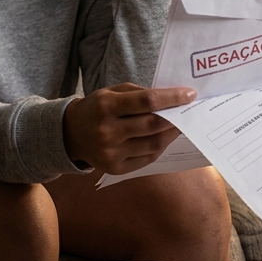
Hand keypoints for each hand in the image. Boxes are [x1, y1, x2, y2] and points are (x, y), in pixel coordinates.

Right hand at [63, 82, 195, 173]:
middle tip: (189, 111)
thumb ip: (139, 94)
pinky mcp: (114, 168)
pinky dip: (160, 147)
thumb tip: (171, 100)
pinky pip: (147, 158)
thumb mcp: (112, 92)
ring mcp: (111, 153)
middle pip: (153, 125)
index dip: (172, 97)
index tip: (190, 94)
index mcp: (106, 106)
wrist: (71, 134)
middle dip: (176, 117)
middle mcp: (107, 131)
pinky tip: (164, 138)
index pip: (147, 101)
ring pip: (153, 145)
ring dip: (171, 134)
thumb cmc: (97, 108)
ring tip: (179, 125)